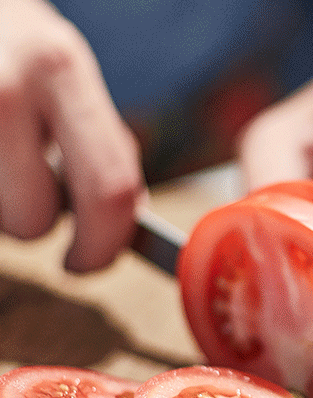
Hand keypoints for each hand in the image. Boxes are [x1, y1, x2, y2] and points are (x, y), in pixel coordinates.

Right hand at [0, 0, 145, 270]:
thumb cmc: (12, 48)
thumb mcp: (66, 75)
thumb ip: (102, 143)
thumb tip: (128, 217)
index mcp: (61, 72)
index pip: (110, 190)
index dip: (103, 245)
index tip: (87, 262)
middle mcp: (6, 86)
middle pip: (33, 218)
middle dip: (34, 227)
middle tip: (31, 210)